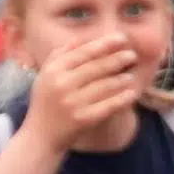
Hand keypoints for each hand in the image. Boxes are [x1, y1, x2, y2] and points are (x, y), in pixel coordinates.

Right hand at [20, 33, 140, 151]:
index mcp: (53, 70)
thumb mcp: (46, 75)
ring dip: (121, 79)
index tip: (121, 38)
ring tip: (130, 75)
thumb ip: (60, 55)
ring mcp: (73, 102)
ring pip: (104, 86)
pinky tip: (132, 93)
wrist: (41, 135)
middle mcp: (62, 84)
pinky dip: (122, 99)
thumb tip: (82, 39)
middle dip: (117, 59)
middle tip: (132, 55)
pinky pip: (108, 106)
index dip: (104, 44)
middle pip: (96, 67)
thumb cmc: (47, 101)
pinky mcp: (84, 119)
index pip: (83, 53)